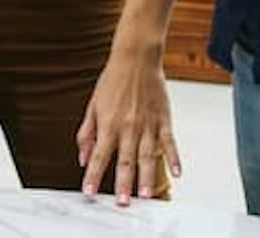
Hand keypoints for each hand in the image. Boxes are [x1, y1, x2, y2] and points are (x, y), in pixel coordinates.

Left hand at [77, 48, 180, 204]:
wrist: (135, 58)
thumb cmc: (113, 80)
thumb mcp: (93, 105)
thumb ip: (87, 132)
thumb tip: (82, 156)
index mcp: (108, 123)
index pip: (98, 155)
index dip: (92, 175)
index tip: (89, 191)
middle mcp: (128, 126)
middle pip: (125, 160)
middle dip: (123, 183)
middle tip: (122, 202)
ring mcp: (147, 124)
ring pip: (147, 155)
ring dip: (147, 177)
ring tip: (146, 196)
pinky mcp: (163, 119)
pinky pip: (169, 142)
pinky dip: (174, 158)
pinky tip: (177, 173)